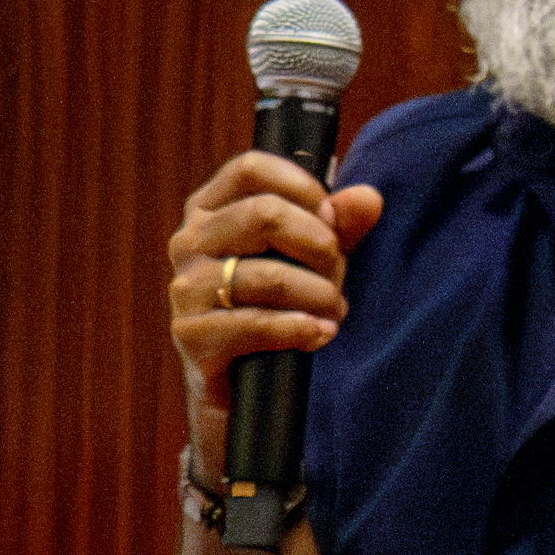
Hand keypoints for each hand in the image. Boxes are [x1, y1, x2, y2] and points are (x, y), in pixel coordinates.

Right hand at [167, 153, 387, 434]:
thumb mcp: (310, 260)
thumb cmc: (273, 305)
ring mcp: (185, 290)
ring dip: (318, 294)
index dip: (303, 187)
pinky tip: (319, 334)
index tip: (331, 218)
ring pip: (268, 275)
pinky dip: (300, 328)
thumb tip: (368, 199)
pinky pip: (257, 324)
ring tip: (334, 310)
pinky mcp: (192, 336)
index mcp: (209, 210)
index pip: (250, 168)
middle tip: (339, 273)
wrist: (239, 386)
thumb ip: (338, 226)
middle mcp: (188, 242)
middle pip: (264, 215)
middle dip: (320, 246)